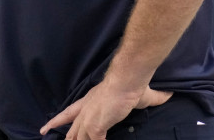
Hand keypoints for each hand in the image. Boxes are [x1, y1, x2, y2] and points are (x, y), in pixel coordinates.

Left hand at [39, 80, 171, 139]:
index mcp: (90, 101)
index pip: (68, 113)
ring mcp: (89, 119)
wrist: (127, 80)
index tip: (45, 128)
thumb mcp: (140, 95)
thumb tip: (169, 95)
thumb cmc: (132, 84)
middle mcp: (85, 110)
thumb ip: (154, 97)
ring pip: (79, 139)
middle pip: (71, 130)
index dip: (57, 121)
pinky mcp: (95, 126)